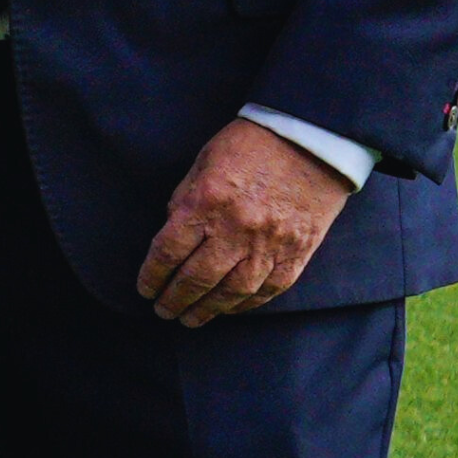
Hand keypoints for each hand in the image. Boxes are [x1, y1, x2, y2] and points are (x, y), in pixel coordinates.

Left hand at [139, 117, 352, 326]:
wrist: (312, 139)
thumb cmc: (250, 146)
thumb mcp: (202, 164)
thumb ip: (184, 203)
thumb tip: (171, 237)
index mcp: (206, 202)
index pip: (168, 252)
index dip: (152, 276)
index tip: (145, 289)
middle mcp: (237, 228)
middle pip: (197, 278)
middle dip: (175, 300)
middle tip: (163, 312)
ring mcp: (271, 243)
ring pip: (233, 291)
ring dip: (208, 310)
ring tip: (191, 318)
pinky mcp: (299, 251)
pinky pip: (269, 289)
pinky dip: (246, 304)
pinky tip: (229, 309)